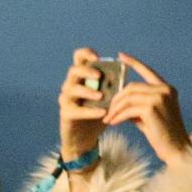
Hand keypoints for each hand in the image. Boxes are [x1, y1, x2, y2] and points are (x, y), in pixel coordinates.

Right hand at [59, 47, 107, 162]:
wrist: (85, 138)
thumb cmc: (98, 113)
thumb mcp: (108, 98)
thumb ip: (114, 86)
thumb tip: (126, 76)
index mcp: (81, 77)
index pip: (78, 57)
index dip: (86, 53)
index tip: (98, 57)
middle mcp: (70, 84)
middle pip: (74, 70)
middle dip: (87, 71)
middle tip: (99, 76)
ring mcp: (66, 99)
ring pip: (72, 89)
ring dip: (88, 91)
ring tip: (101, 96)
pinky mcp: (66, 113)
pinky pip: (77, 110)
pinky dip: (90, 111)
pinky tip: (102, 113)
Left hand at [104, 52, 189, 166]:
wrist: (176, 150)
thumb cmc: (162, 136)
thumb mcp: (149, 116)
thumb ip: (137, 105)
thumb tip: (119, 100)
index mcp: (167, 89)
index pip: (148, 71)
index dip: (134, 62)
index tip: (121, 56)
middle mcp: (165, 90)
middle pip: (132, 87)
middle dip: (117, 98)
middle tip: (107, 110)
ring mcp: (159, 97)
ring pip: (128, 97)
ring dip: (115, 108)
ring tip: (108, 118)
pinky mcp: (152, 108)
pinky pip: (128, 109)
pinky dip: (118, 116)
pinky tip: (113, 122)